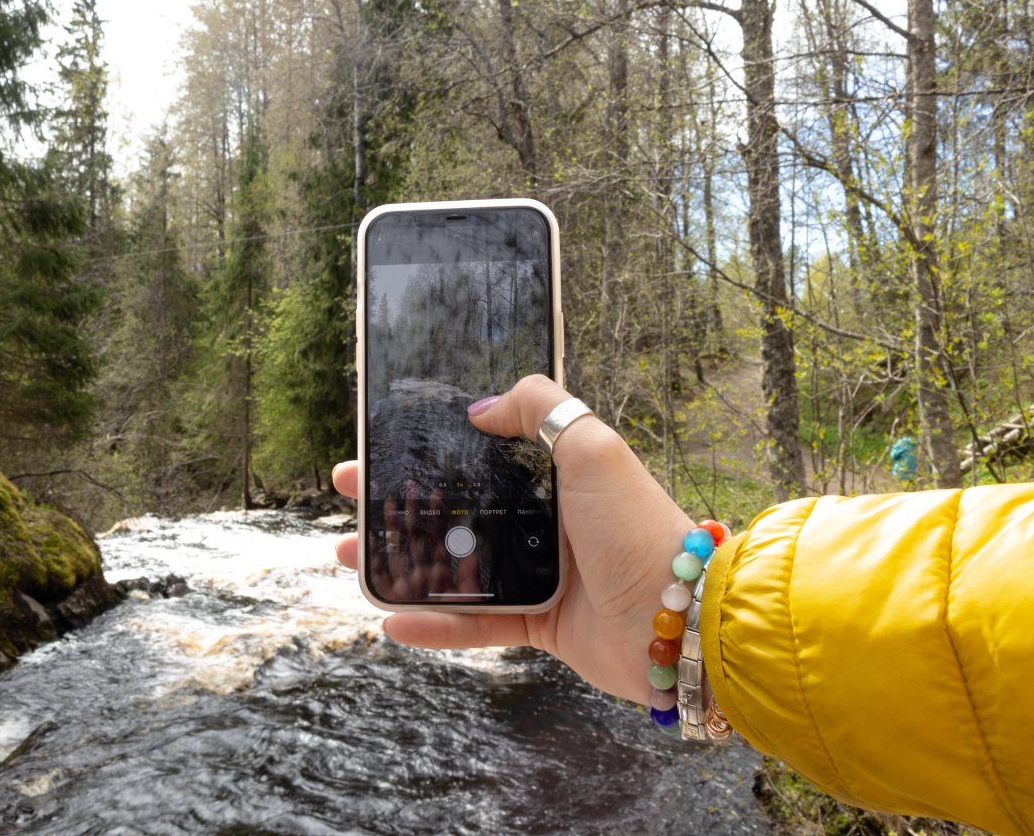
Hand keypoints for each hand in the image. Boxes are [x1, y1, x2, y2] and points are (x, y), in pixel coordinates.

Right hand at [332, 374, 694, 703]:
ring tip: (353, 560)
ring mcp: (541, 576)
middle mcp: (546, 522)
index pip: (478, 456)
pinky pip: (476, 624)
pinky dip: (433, 625)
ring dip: (400, 563)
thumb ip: (539, 408)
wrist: (682, 621)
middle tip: (351, 495)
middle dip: (396, 502)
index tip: (382, 445)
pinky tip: (392, 622)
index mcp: (556, 476)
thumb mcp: (594, 447)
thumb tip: (478, 408)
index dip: (428, 450)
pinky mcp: (541, 626)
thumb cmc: (642, 529)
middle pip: (456, 508)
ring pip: (455, 566)